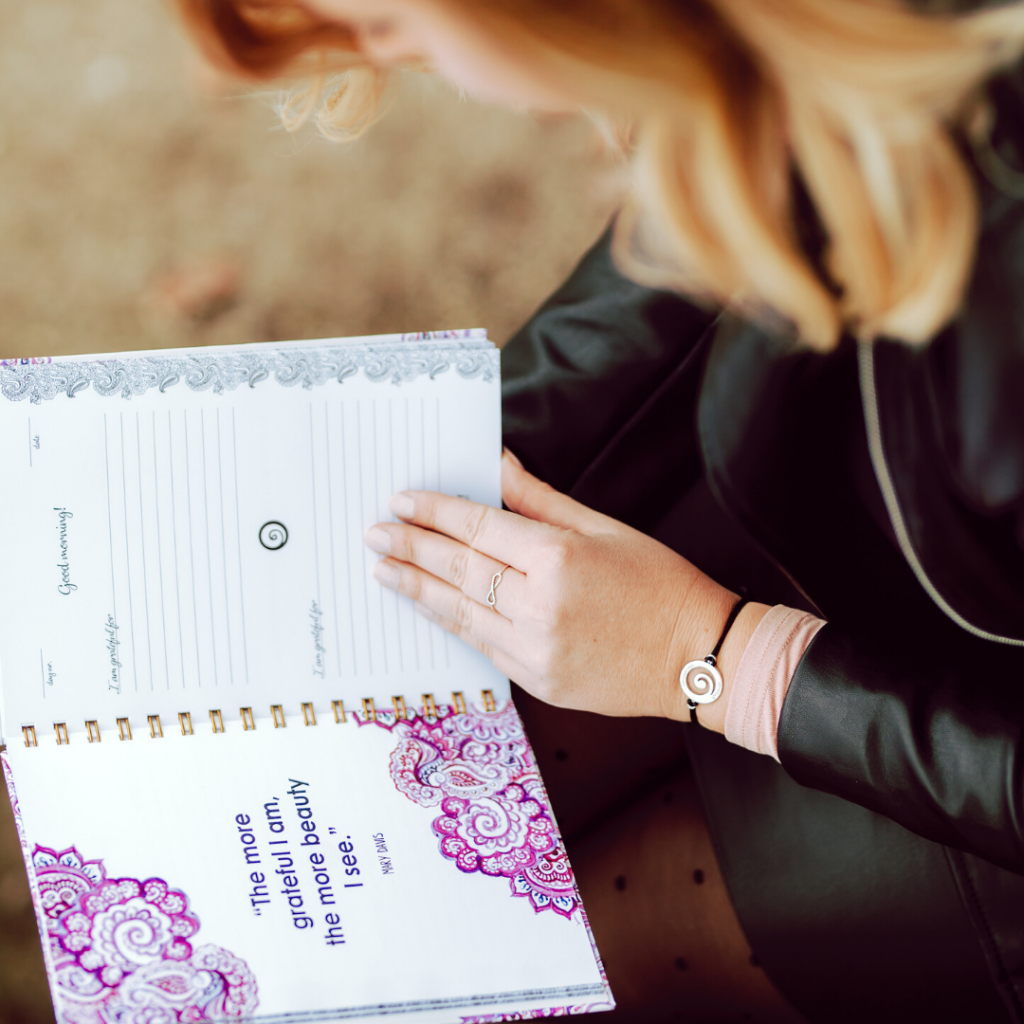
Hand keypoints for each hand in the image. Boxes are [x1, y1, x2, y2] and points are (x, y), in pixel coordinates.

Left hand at [364, 450, 767, 726]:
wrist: (697, 656)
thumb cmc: (660, 586)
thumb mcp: (604, 528)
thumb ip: (540, 500)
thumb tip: (497, 467)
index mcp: (558, 558)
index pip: (477, 527)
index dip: (434, 512)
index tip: (402, 500)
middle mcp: (538, 606)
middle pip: (457, 569)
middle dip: (411, 548)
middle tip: (375, 534)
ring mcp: (534, 650)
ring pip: (459, 613)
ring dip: (417, 589)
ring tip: (384, 572)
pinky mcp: (537, 681)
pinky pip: (481, 645)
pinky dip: (450, 622)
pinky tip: (429, 606)